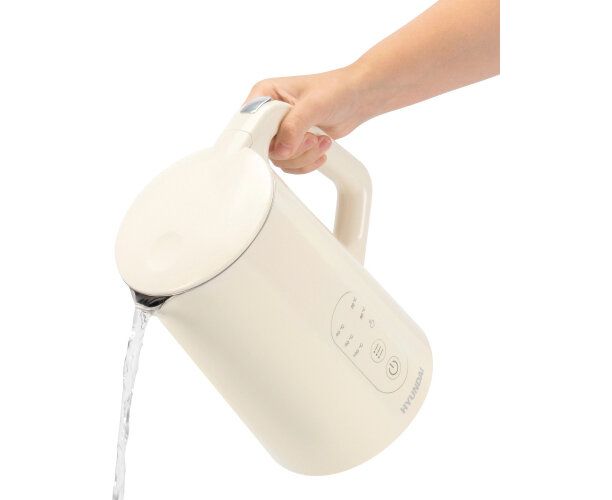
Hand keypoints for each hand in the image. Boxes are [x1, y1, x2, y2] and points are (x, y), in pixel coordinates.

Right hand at [245, 65, 368, 173]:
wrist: (358, 98)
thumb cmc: (337, 89)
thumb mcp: (312, 105)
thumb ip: (293, 127)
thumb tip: (281, 150)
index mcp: (266, 94)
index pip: (250, 122)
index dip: (263, 137)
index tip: (282, 143)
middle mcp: (269, 114)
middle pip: (265, 147)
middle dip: (293, 149)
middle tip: (311, 138)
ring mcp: (281, 131)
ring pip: (280, 160)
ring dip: (304, 156)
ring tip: (320, 140)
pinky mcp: (292, 144)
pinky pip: (290, 165)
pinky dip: (307, 162)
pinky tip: (321, 148)